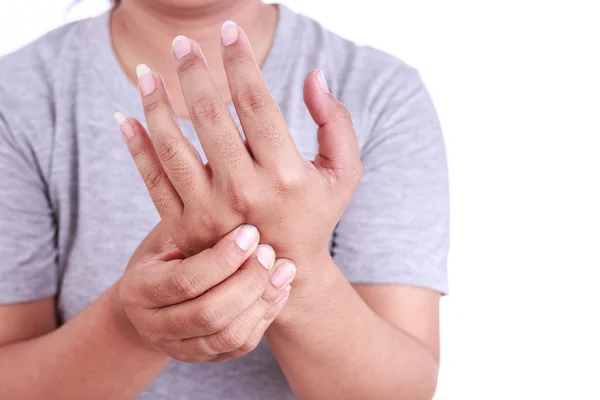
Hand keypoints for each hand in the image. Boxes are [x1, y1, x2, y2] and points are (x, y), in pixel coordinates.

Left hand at [116, 22, 361, 279]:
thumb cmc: (315, 215)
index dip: (240, 61)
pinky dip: (137, 147)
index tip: (231, 31)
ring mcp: (210, 213)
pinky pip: (153, 180)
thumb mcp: (343, 174)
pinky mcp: (185, 227)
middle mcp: (244, 193)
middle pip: (209, 118)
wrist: (285, 276)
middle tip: (181, 43)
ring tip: (146, 72)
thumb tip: (313, 75)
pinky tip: (125, 118)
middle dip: (193, 72)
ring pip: (173, 146)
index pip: (255, 102)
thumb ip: (337, 123)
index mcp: (285, 174)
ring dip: (155, 104)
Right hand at [118, 224, 294, 361]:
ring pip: (228, 336)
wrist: (153, 300)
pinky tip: (281, 288)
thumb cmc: (165, 255)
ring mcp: (181, 348)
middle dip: (247, 282)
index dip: (222, 259)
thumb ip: (192, 227)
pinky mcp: (207, 358)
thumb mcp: (167, 235)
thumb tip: (235, 204)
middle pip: (208, 314)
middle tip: (270, 252)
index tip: (250, 233)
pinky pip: (241, 345)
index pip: (184, 281)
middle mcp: (155, 326)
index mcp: (138, 291)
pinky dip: (266, 316)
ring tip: (284, 269)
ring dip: (262, 301)